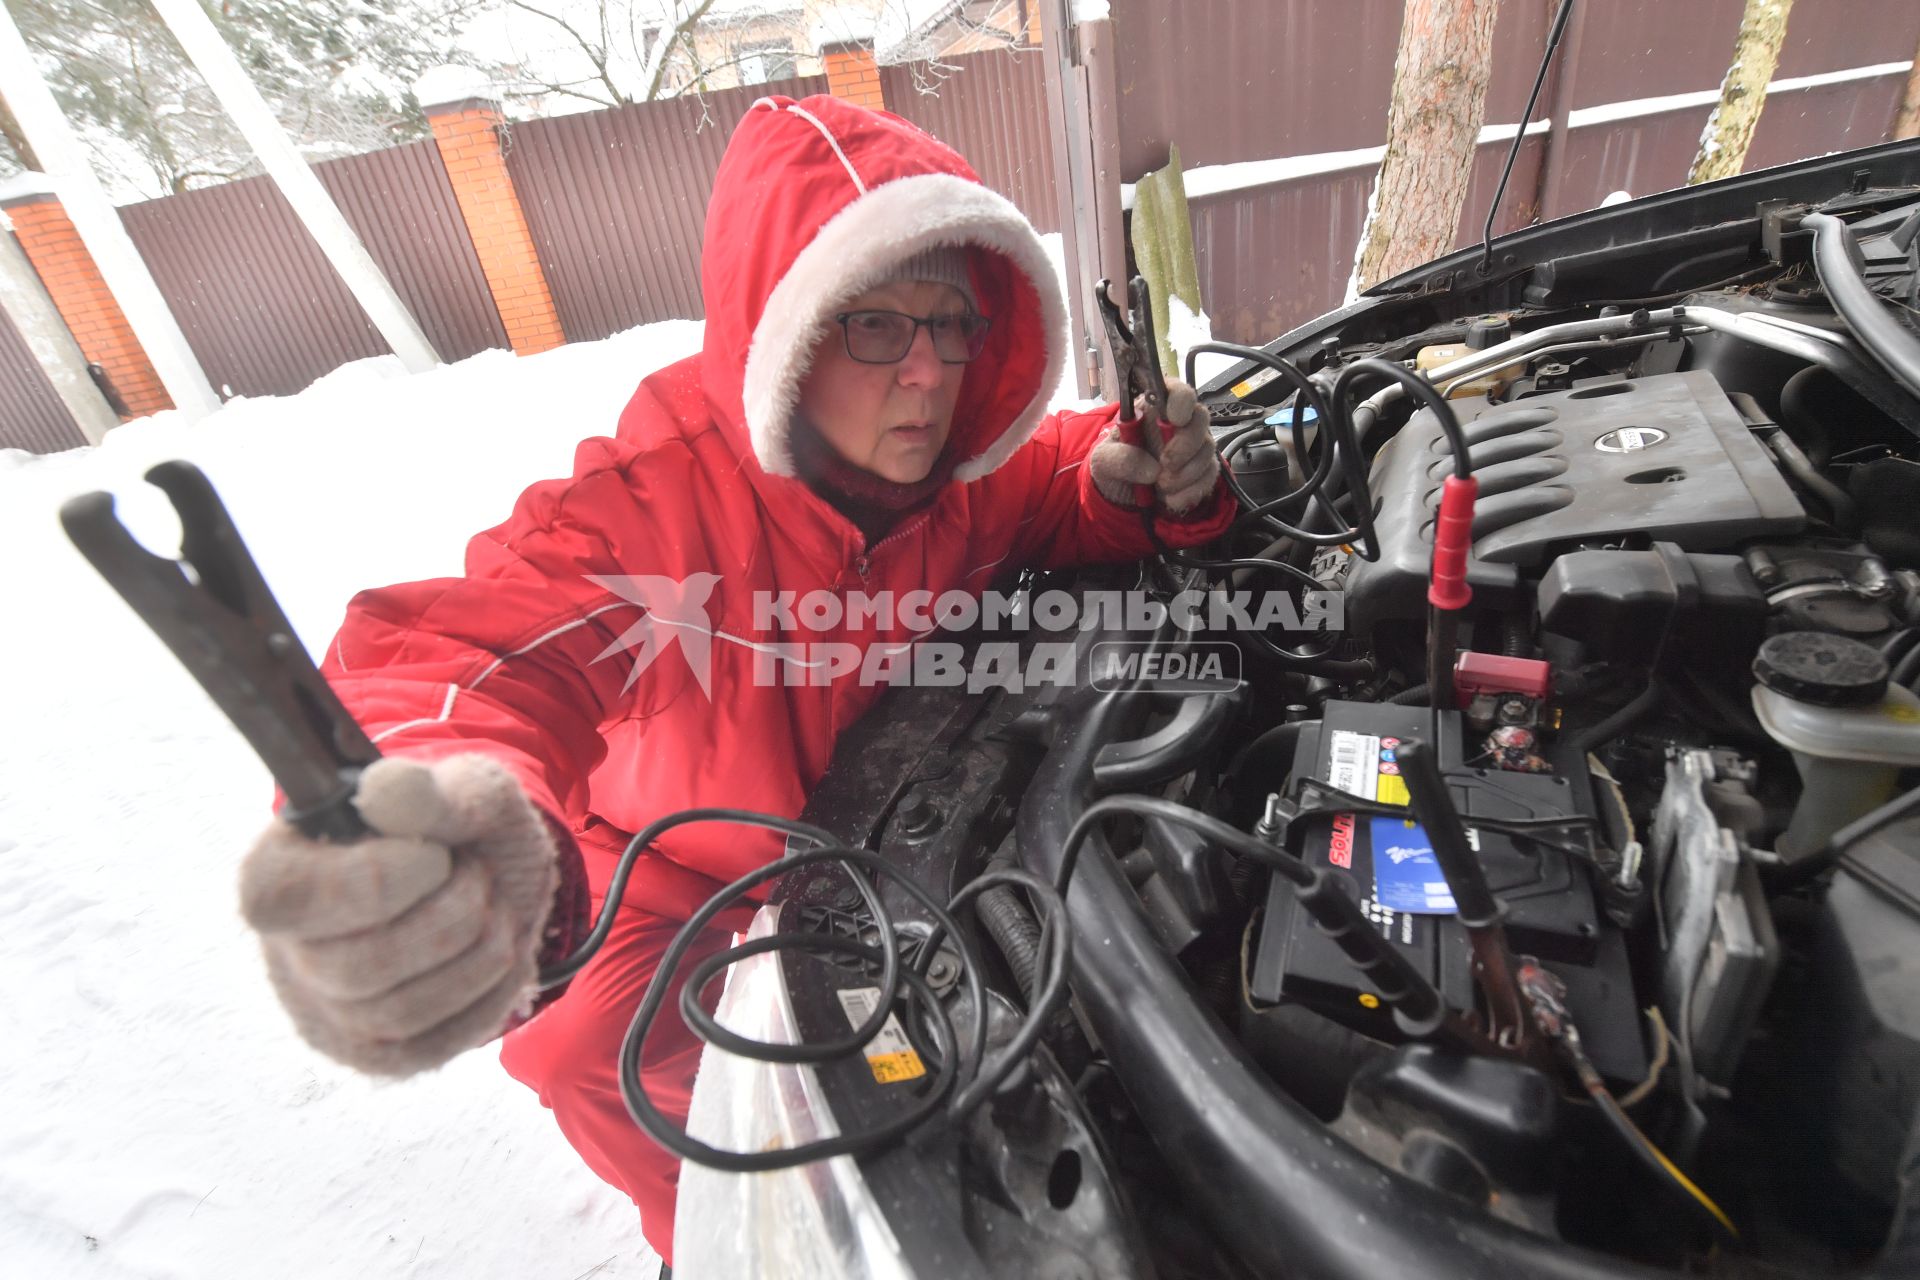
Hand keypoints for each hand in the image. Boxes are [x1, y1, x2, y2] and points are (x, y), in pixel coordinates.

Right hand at [239, 754, 559, 1075]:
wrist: (499, 881)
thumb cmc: (460, 831)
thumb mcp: (464, 789)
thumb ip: (429, 790)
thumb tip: (379, 794)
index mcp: (279, 873)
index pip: (292, 900)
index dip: (380, 879)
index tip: (436, 854)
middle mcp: (289, 952)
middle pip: (360, 966)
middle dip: (451, 913)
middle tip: (474, 874)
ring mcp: (330, 1011)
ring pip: (399, 1013)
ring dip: (478, 952)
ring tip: (490, 908)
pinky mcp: (377, 1054)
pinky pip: (433, 1046)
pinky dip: (489, 994)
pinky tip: (501, 953)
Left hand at [1088, 378, 1220, 514]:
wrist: (1123, 489)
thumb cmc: (1116, 461)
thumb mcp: (1104, 460)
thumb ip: (1121, 459)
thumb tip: (1151, 469)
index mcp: (1155, 406)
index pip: (1177, 390)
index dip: (1181, 400)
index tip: (1175, 418)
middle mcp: (1180, 420)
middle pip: (1200, 419)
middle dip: (1186, 445)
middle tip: (1166, 464)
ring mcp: (1195, 444)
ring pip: (1206, 450)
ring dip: (1185, 474)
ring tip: (1161, 486)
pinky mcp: (1202, 467)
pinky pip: (1208, 475)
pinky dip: (1191, 491)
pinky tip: (1171, 499)